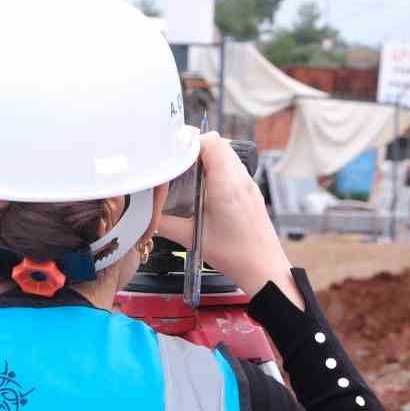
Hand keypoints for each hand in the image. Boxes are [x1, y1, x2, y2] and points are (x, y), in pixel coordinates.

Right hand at [157, 133, 301, 308]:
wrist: (263, 268)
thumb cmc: (235, 254)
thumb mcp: (192, 239)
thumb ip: (165, 224)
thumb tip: (146, 215)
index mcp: (226, 183)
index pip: (210, 142)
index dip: (188, 141)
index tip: (171, 151)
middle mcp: (240, 178)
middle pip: (218, 143)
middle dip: (194, 147)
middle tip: (175, 161)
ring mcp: (248, 183)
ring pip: (226, 154)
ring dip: (206, 156)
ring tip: (187, 172)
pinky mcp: (250, 191)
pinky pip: (233, 167)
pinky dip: (217, 168)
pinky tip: (204, 186)